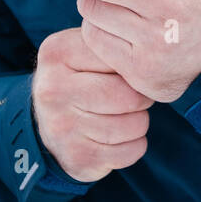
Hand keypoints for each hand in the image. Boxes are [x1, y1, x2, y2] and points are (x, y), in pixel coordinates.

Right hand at [30, 27, 152, 181]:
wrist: (44, 124)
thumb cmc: (79, 79)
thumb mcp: (85, 50)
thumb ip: (114, 43)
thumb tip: (156, 50)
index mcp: (58, 53)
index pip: (122, 59)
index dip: (134, 68)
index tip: (127, 73)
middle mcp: (54, 90)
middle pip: (130, 96)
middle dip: (141, 98)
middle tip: (132, 98)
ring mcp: (63, 127)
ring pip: (135, 125)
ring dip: (138, 123)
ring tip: (122, 117)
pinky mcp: (77, 158)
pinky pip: (132, 151)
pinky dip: (133, 146)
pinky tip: (117, 139)